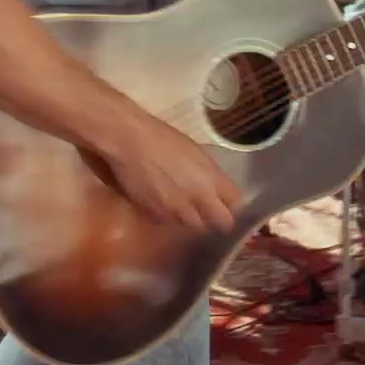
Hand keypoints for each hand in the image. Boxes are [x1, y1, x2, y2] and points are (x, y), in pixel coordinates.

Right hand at [102, 113, 242, 232]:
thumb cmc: (161, 137)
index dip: (229, 205)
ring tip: (177, 203)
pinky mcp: (156, 216)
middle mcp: (200, 198)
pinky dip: (166, 216)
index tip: (222, 203)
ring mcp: (178, 210)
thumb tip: (214, 191)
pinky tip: (158, 201)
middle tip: (204, 210)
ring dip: (189, 218)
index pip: (236, 205)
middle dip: (215, 219)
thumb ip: (208, 176)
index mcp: (213, 178)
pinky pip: (168, 223)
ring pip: (194, 226)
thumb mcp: (194, 153)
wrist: (128, 141)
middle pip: (222, 223)